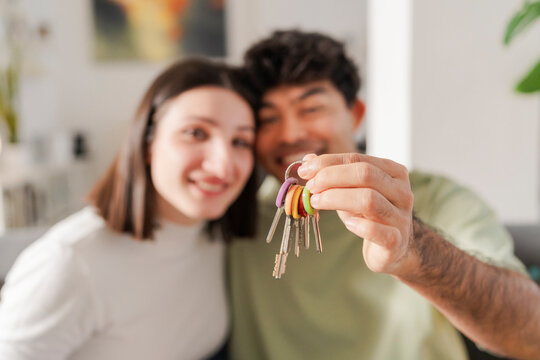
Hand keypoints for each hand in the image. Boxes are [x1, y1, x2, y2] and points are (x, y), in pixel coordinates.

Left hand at [297, 153, 415, 275]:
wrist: (392, 249)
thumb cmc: (369, 215)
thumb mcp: (351, 191)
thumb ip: (333, 174)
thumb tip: (308, 160)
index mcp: (393, 172)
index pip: (357, 159)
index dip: (327, 162)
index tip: (304, 170)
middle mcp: (402, 192)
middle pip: (365, 174)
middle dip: (331, 178)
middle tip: (310, 187)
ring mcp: (401, 217)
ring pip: (368, 199)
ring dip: (336, 198)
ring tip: (317, 203)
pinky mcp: (396, 242)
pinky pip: (376, 230)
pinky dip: (357, 225)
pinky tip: (347, 223)